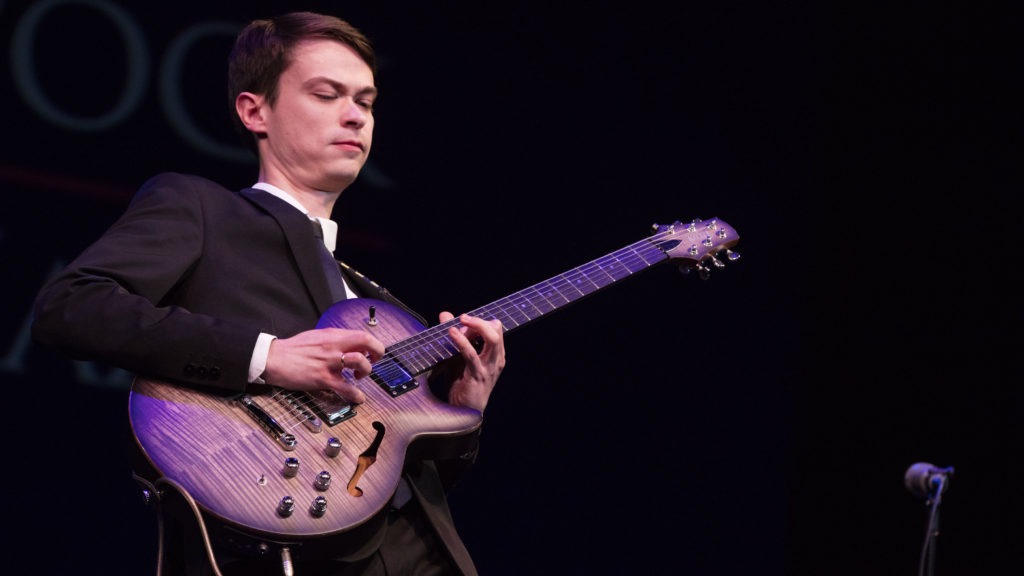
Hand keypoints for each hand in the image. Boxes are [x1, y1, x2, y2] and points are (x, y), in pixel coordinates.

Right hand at [262, 328, 384, 402]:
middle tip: (374, 361)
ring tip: (359, 376)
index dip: (373, 343)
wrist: (273, 359)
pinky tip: (358, 398)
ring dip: (366, 371)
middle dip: (377, 352)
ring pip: (360, 362)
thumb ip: (333, 340)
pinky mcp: (323, 378)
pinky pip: (346, 388)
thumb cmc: (292, 349)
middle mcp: (334, 346)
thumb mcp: (315, 337)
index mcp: (332, 336)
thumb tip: (347, 344)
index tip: (372, 351)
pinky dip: (356, 395)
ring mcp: (330, 362)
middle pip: (366, 342)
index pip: (362, 334)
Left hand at [441, 312, 505, 412]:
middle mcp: (496, 360)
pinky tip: (452, 333)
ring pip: (492, 339)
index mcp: (495, 355)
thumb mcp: (457, 356)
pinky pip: (471, 354)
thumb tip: (445, 314)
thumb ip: (454, 336)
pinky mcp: (477, 375)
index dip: (480, 321)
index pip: (495, 329)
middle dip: (480, 320)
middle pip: (497, 331)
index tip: (464, 320)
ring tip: (460, 321)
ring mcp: (489, 367)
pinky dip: (462, 341)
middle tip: (463, 317)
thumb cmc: (461, 384)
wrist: (463, 412)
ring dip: (476, 326)